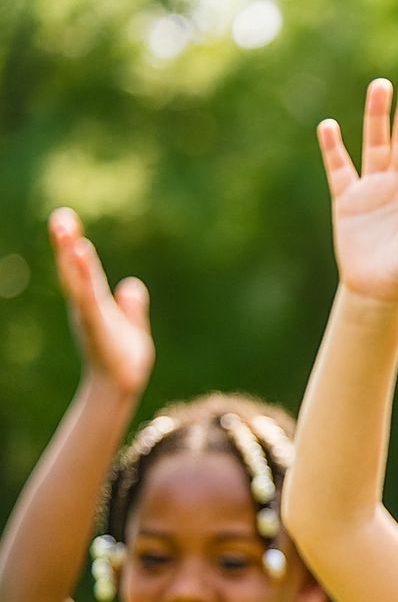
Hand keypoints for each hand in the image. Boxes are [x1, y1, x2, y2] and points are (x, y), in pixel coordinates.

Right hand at [48, 208, 153, 393]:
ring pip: (79, 281)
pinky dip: (85, 277)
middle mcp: (86, 305)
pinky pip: (89, 297)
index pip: (83, 268)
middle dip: (66, 243)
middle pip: (74, 269)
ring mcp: (88, 315)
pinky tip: (82, 257)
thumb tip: (131, 285)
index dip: (73, 244)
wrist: (121, 386)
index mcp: (93, 302)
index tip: (65, 218)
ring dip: (73, 257)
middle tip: (60, 216)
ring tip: (69, 233)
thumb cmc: (124, 359)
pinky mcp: (96, 325)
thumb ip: (132, 306)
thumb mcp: (133, 327)